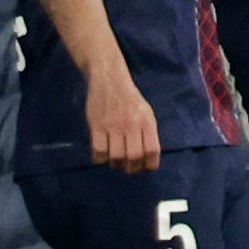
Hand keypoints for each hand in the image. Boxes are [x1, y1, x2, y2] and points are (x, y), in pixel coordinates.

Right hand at [85, 60, 160, 174]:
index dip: (149, 165)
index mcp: (146, 122)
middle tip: (128, 167)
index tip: (145, 168)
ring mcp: (113, 125)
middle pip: (134, 157)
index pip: (152, 151)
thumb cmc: (130, 98)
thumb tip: (146, 157)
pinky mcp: (96, 126)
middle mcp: (131, 125)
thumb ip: (147, 133)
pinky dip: (100, 158)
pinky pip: (98, 151)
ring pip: (116, 156)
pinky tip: (102, 154)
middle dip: (132, 168)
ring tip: (115, 160)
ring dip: (116, 164)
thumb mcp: (146, 113)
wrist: (109, 80)